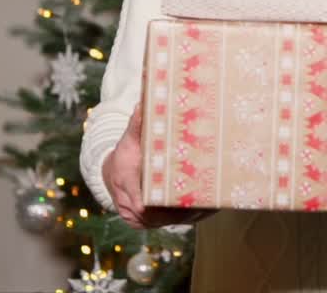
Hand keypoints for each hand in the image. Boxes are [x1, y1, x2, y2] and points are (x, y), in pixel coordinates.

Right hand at [103, 101, 214, 228]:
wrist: (113, 175)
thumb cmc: (124, 155)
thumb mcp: (128, 139)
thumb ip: (136, 125)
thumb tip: (143, 104)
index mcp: (125, 185)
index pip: (139, 200)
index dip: (155, 203)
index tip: (174, 199)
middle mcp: (132, 207)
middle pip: (157, 214)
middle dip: (180, 208)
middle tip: (205, 199)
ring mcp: (141, 219)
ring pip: (166, 221)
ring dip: (188, 214)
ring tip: (212, 204)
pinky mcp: (150, 222)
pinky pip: (170, 223)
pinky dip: (189, 217)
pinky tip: (208, 209)